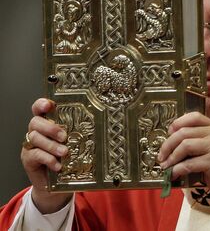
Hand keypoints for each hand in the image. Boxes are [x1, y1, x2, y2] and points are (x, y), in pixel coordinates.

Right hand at [21, 99, 71, 213]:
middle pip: (35, 122)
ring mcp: (30, 146)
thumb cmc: (67, 162)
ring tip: (64, 152)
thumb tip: (99, 125)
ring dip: (51, 145)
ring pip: (34, 138)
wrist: (55, 186)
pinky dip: (47, 159)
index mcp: (48, 124)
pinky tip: (57, 165)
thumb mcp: (74, 145)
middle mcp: (37, 132)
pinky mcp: (28, 159)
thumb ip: (78, 134)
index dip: (42, 104)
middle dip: (50, 127)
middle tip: (64, 136)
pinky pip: (34, 154)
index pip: (39, 109)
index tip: (49, 105)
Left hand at [157, 112, 209, 211]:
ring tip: (166, 166)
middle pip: (184, 132)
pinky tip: (174, 174)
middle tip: (161, 156)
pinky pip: (189, 163)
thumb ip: (193, 139)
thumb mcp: (207, 146)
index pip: (193, 116)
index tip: (168, 134)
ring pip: (185, 146)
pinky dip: (177, 170)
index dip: (177, 123)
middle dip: (168, 145)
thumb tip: (168, 141)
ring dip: (171, 157)